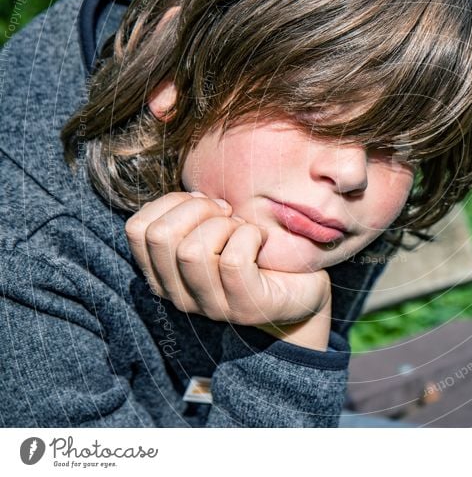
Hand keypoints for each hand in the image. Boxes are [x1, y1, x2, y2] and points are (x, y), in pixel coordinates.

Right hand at [124, 191, 331, 345]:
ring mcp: (211, 306)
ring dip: (224, 226)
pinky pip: (232, 262)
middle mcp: (179, 294)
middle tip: (228, 213)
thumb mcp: (216, 227)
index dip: (170, 203)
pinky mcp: (244, 308)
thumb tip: (193, 195)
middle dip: (197, 209)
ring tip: (243, 228)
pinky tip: (261, 240)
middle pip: (160, 237)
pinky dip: (249, 237)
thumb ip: (193, 213)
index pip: (137, 230)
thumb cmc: (256, 251)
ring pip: (192, 252)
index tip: (204, 204)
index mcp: (164, 273)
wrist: (302, 290)